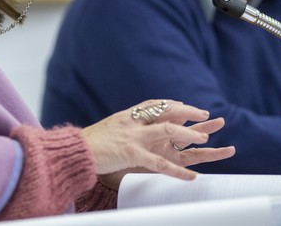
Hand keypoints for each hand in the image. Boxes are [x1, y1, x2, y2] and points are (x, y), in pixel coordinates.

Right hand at [81, 99, 234, 187]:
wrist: (75, 150)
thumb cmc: (90, 141)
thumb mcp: (110, 126)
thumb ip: (126, 124)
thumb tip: (132, 124)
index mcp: (129, 115)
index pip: (156, 104)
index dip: (172, 104)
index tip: (184, 104)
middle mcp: (134, 122)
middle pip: (167, 111)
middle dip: (188, 112)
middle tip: (205, 115)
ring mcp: (134, 137)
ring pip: (168, 131)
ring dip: (188, 134)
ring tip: (205, 139)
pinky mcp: (132, 154)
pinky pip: (159, 163)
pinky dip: (177, 171)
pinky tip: (191, 177)